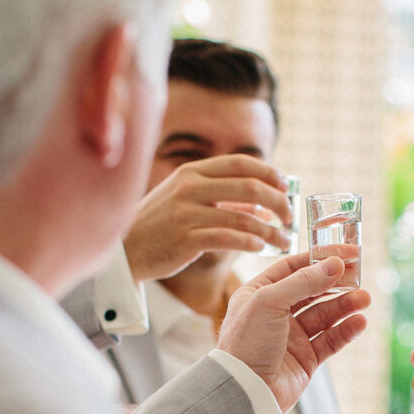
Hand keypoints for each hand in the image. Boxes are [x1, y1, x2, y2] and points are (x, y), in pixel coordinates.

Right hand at [124, 154, 293, 281]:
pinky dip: (250, 242)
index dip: (269, 173)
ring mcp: (187, 212)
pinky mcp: (185, 239)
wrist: (124, 251)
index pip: (241, 163)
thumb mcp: (183, 198)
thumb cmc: (159, 226)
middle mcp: (190, 187)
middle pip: (250, 186)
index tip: (286, 187)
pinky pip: (228, 238)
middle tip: (289, 217)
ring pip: (244, 216)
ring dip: (270, 230)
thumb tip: (261, 201)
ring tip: (283, 240)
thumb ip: (218, 194)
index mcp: (192, 171)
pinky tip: (260, 248)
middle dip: (278, 202)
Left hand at [217, 253, 370, 412]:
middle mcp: (274, 314)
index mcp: (258, 294)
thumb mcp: (269, 301)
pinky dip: (346, 331)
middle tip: (360, 275)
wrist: (245, 392)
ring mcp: (290, 337)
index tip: (346, 252)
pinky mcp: (305, 360)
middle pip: (312, 290)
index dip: (320, 258)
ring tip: (365, 298)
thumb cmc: (247, 343)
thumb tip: (335, 264)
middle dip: (336, 282)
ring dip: (345, 305)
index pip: (293, 268)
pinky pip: (330, 341)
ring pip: (324, 315)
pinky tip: (360, 322)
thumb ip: (303, 281)